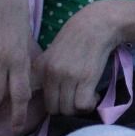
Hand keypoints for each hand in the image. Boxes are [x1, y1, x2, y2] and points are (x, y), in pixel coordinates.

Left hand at [38, 1, 121, 117]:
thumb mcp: (53, 52)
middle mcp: (51, 73)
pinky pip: (82, 105)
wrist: (97, 25)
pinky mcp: (86, 79)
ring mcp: (68, 77)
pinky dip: (89, 105)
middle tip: (76, 98)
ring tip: (86, 95)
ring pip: (68, 110)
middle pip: (53, 109)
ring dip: (78, 108)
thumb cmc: (76, 37)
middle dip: (65, 108)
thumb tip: (44, 93)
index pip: (37, 99)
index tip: (63, 98)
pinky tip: (94, 95)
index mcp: (40, 67)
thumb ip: (47, 70)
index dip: (52, 103)